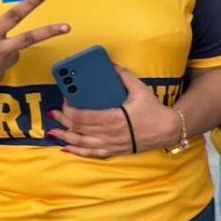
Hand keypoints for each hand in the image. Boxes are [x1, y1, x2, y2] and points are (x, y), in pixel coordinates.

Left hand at [50, 67, 178, 158]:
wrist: (168, 129)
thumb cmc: (154, 110)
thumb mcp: (140, 89)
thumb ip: (123, 76)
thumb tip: (110, 65)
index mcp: (113, 118)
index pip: (83, 116)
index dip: (69, 110)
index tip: (65, 101)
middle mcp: (109, 134)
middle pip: (79, 129)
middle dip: (64, 120)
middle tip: (55, 112)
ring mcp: (111, 144)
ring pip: (82, 143)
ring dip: (65, 137)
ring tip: (53, 131)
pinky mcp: (114, 150)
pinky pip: (92, 154)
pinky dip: (78, 152)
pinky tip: (67, 148)